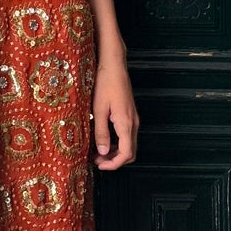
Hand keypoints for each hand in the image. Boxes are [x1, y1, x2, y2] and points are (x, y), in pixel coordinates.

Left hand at [91, 56, 137, 170]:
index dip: (114, 164)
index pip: (127, 153)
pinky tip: (101, 138)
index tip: (99, 165)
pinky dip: (116, 142)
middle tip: (96, 160)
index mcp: (126, 123)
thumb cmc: (104, 83)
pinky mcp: (129, 114)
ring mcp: (133, 118)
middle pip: (130, 152)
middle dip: (114, 160)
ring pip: (128, 144)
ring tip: (96, 151)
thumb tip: (102, 153)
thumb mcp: (98, 109)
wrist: (114, 65)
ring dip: (115, 152)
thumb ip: (100, 132)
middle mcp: (133, 123)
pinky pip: (126, 134)